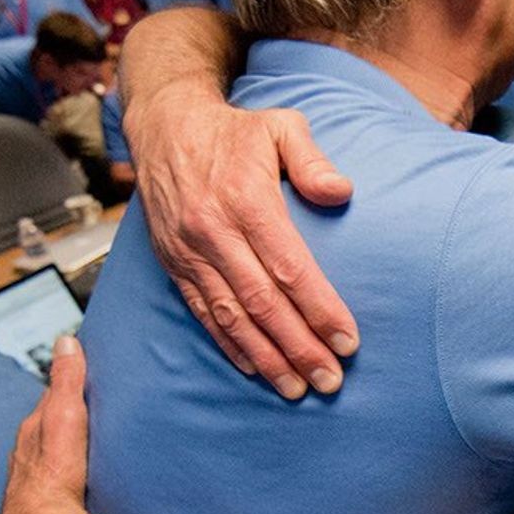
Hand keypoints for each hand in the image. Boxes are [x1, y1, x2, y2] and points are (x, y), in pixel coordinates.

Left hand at [2, 335, 95, 513]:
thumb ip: (67, 382)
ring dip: (54, 468)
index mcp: (31, 440)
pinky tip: (71, 507)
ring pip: (40, 474)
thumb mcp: (65, 418)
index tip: (76, 385)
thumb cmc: (55, 474)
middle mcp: (22, 468)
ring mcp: (27, 499)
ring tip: (77, 466)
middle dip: (54, 431)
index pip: (46, 409)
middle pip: (39, 441)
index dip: (60, 396)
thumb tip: (66, 339)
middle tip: (81, 422)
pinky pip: (46, 505)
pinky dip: (57, 499)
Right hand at [126, 84, 356, 397]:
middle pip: (262, 303)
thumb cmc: (234, 131)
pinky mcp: (173, 263)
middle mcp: (213, 232)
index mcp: (246, 201)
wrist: (164, 125)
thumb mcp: (279, 127)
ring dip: (266, 357)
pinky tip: (254, 368)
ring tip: (297, 388)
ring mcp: (189, 251)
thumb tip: (341, 192)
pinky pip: (202, 311)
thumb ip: (312, 159)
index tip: (348, 341)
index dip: (320, 309)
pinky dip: (228, 343)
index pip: (289, 268)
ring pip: (231, 316)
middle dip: (299, 347)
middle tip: (330, 381)